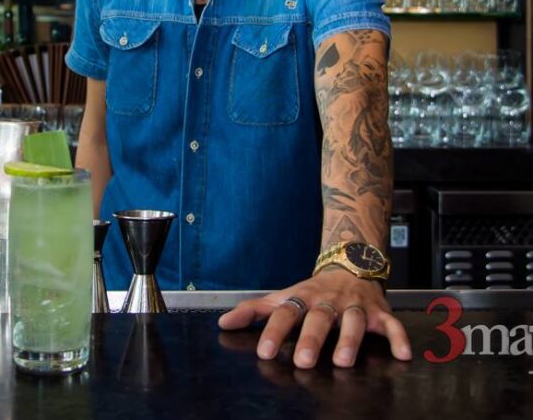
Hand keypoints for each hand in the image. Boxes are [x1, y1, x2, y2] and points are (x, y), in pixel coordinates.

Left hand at [217, 268, 411, 368]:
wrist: (350, 263)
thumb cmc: (312, 290)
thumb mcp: (283, 296)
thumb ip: (254, 310)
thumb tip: (223, 323)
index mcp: (303, 298)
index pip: (286, 313)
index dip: (275, 331)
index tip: (265, 352)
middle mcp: (328, 301)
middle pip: (319, 318)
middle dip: (311, 338)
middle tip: (302, 361)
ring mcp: (354, 305)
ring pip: (353, 321)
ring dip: (349, 340)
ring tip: (342, 362)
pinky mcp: (379, 311)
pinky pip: (391, 324)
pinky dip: (398, 337)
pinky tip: (402, 354)